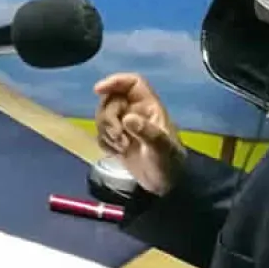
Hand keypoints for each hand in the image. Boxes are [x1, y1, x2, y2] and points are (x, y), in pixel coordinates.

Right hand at [93, 73, 185, 194]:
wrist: (167, 187)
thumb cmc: (169, 165)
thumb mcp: (161, 149)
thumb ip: (147, 132)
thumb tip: (128, 118)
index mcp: (149, 108)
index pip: (132, 83)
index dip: (115, 81)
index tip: (99, 90)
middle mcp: (135, 112)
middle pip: (111, 100)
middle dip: (108, 118)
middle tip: (118, 137)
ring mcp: (125, 126)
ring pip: (103, 116)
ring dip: (106, 131)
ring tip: (121, 147)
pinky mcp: (117, 140)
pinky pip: (101, 133)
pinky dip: (104, 142)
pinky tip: (116, 153)